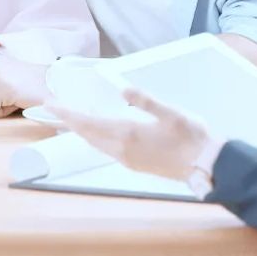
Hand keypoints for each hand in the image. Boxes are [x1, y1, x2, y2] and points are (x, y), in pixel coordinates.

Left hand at [53, 87, 214, 180]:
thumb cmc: (191, 136)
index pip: (89, 123)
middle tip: (54, 107)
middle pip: (87, 134)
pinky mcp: (135, 164)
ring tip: (71, 116)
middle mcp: (123, 149)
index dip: (69, 113)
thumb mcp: (171, 112)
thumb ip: (146, 100)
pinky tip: (98, 130)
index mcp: (129, 134)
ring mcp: (128, 159)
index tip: (51, 103)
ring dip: (81, 130)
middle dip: (69, 120)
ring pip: (95, 143)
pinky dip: (95, 137)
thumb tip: (123, 90)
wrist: (204, 165)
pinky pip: (106, 149)